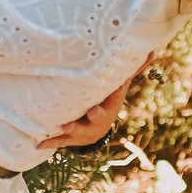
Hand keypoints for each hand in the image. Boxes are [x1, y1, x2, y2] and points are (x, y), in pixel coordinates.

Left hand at [36, 55, 153, 151]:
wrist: (97, 131)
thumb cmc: (107, 101)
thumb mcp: (119, 87)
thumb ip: (134, 70)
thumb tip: (153, 48)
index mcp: (110, 105)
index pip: (115, 99)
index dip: (116, 94)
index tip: (117, 87)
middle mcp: (99, 120)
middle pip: (99, 117)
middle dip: (96, 115)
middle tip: (93, 111)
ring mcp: (85, 131)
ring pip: (79, 131)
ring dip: (73, 129)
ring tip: (65, 125)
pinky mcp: (70, 139)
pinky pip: (59, 141)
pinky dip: (50, 142)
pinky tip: (38, 143)